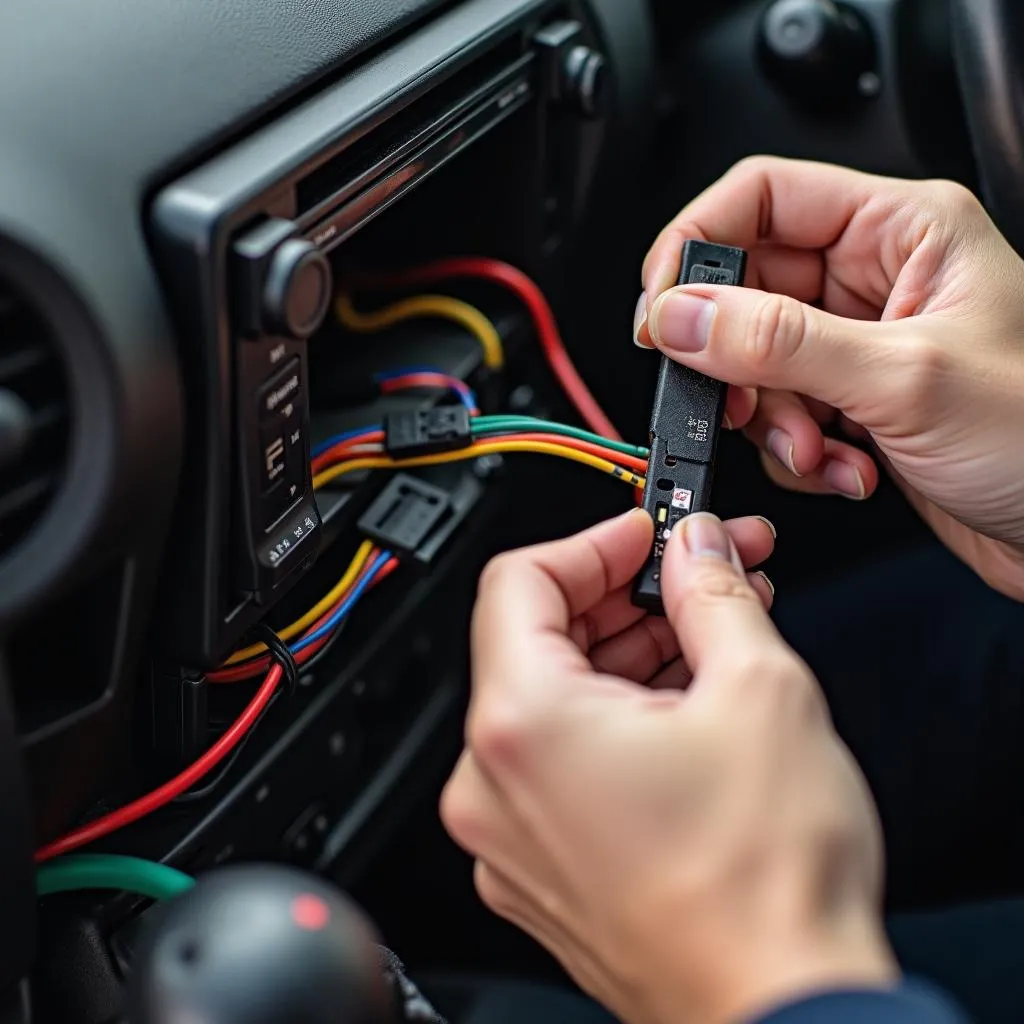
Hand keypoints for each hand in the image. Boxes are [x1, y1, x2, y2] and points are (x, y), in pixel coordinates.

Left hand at [442, 510, 894, 1023]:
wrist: (782, 1011)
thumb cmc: (765, 887)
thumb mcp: (760, 692)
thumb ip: (713, 592)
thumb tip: (695, 548)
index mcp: (524, 724)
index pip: (521, 578)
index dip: (592, 540)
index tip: (647, 532)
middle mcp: (492, 784)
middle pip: (536, 639)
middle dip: (625, 597)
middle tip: (700, 575)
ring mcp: (509, 835)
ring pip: (552, 701)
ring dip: (627, 656)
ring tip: (710, 641)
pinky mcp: (539, 870)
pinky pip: (559, 762)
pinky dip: (613, 721)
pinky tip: (683, 710)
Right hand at [636, 156, 1023, 599]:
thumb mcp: (905, 378)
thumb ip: (780, 342)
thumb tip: (682, 315)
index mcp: (901, 230)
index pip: (761, 198)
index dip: (696, 246)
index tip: (662, 311)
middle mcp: (873, 280)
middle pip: (744, 290)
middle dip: (734, 360)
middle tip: (736, 399)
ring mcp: (857, 346)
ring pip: (751, 363)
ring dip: (769, 419)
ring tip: (819, 446)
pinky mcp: (851, 403)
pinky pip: (777, 415)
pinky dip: (796, 452)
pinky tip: (848, 466)